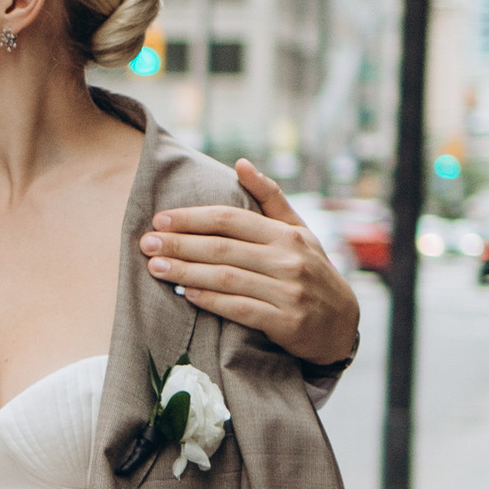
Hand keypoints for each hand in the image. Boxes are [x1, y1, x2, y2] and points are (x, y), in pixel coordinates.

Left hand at [140, 162, 359, 367]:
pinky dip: (210, 300)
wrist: (341, 325)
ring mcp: (288, 292)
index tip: (160, 219)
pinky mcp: (286, 322)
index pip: (231, 220)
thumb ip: (270, 198)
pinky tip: (185, 294)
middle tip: (147, 244)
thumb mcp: (299, 231)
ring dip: (186, 272)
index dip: (192, 218)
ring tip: (155, 268)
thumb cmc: (311, 270)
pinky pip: (239, 309)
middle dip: (180, 244)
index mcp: (287, 234)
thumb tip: (241, 163)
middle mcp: (288, 260)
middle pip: (222, 248)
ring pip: (226, 278)